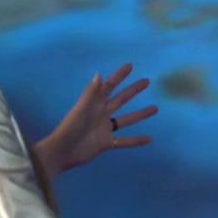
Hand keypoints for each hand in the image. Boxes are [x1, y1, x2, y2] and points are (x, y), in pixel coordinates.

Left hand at [33, 63, 157, 174]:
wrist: (62, 152)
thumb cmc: (69, 129)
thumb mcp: (80, 110)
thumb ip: (90, 94)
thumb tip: (99, 75)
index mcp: (94, 104)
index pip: (109, 86)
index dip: (119, 76)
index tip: (130, 66)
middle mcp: (101, 114)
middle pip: (121, 99)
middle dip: (133, 90)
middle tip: (146, 81)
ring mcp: (104, 128)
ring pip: (126, 119)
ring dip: (140, 114)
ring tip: (155, 108)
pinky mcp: (105, 143)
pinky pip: (124, 141)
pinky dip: (136, 140)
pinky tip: (149, 139)